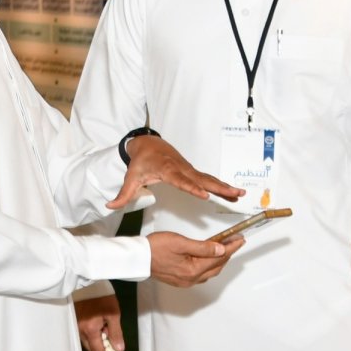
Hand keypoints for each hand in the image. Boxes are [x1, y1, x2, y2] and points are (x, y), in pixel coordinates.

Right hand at [75, 294, 123, 350]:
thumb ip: (116, 333)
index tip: (112, 334)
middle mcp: (80, 331)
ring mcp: (76, 326)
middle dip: (100, 343)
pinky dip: (89, 330)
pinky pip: (82, 332)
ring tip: (101, 320)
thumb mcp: (113, 314)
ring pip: (86, 340)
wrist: (87, 282)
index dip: (108, 346)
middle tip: (107, 327)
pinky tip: (94, 318)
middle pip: (90, 348)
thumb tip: (118, 349)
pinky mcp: (74, 320)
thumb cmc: (102, 296)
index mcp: (90, 330)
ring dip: (95, 336)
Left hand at [108, 135, 244, 209]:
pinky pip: (209, 179)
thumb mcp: (131, 177)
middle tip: (233, 193)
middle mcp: (182, 169)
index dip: (193, 188)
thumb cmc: (141, 161)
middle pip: (202, 179)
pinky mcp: (193, 172)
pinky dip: (222, 185)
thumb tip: (110, 206)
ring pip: (209, 179)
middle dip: (218, 187)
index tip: (204, 195)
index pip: (182, 181)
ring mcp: (190, 169)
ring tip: (240, 194)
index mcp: (168, 170)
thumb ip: (123, 195)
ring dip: (225, 187)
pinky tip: (233, 193)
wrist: (148, 144)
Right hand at [147, 231, 241, 287]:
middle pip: (217, 267)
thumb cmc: (155, 248)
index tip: (239, 239)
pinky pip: (201, 274)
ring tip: (225, 247)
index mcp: (193, 270)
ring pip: (210, 272)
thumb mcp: (181, 243)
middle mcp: (191, 279)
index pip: (218, 257)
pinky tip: (209, 258)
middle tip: (235, 241)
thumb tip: (220, 249)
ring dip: (219, 260)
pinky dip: (209, 265)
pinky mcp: (180, 280)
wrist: (138, 258)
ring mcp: (186, 281)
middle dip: (228, 254)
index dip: (231, 247)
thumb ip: (202, 247)